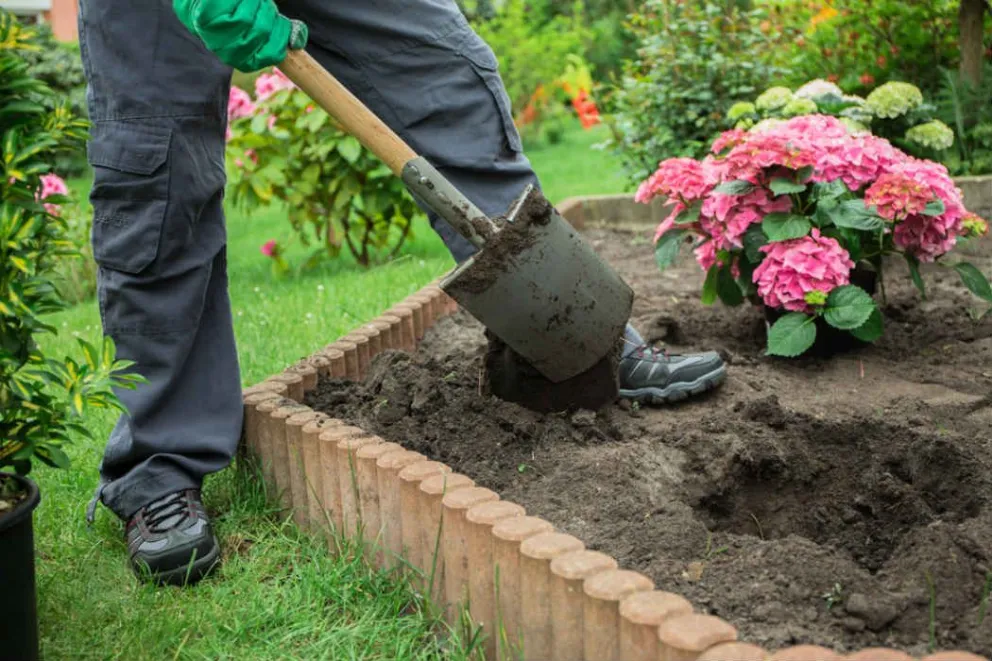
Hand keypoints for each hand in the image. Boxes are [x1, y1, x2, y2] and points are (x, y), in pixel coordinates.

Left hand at [173, 0, 307, 71]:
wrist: (201, 5)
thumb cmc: (236, 13)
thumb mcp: (262, 25)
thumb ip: (280, 32)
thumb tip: (298, 39)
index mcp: (248, 60)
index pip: (275, 52)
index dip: (283, 33)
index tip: (279, 20)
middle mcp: (231, 54)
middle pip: (262, 30)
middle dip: (267, 11)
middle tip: (260, 5)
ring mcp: (216, 38)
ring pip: (247, 18)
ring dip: (253, 3)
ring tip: (247, 1)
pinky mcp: (205, 20)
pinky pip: (232, 5)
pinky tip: (231, 0)